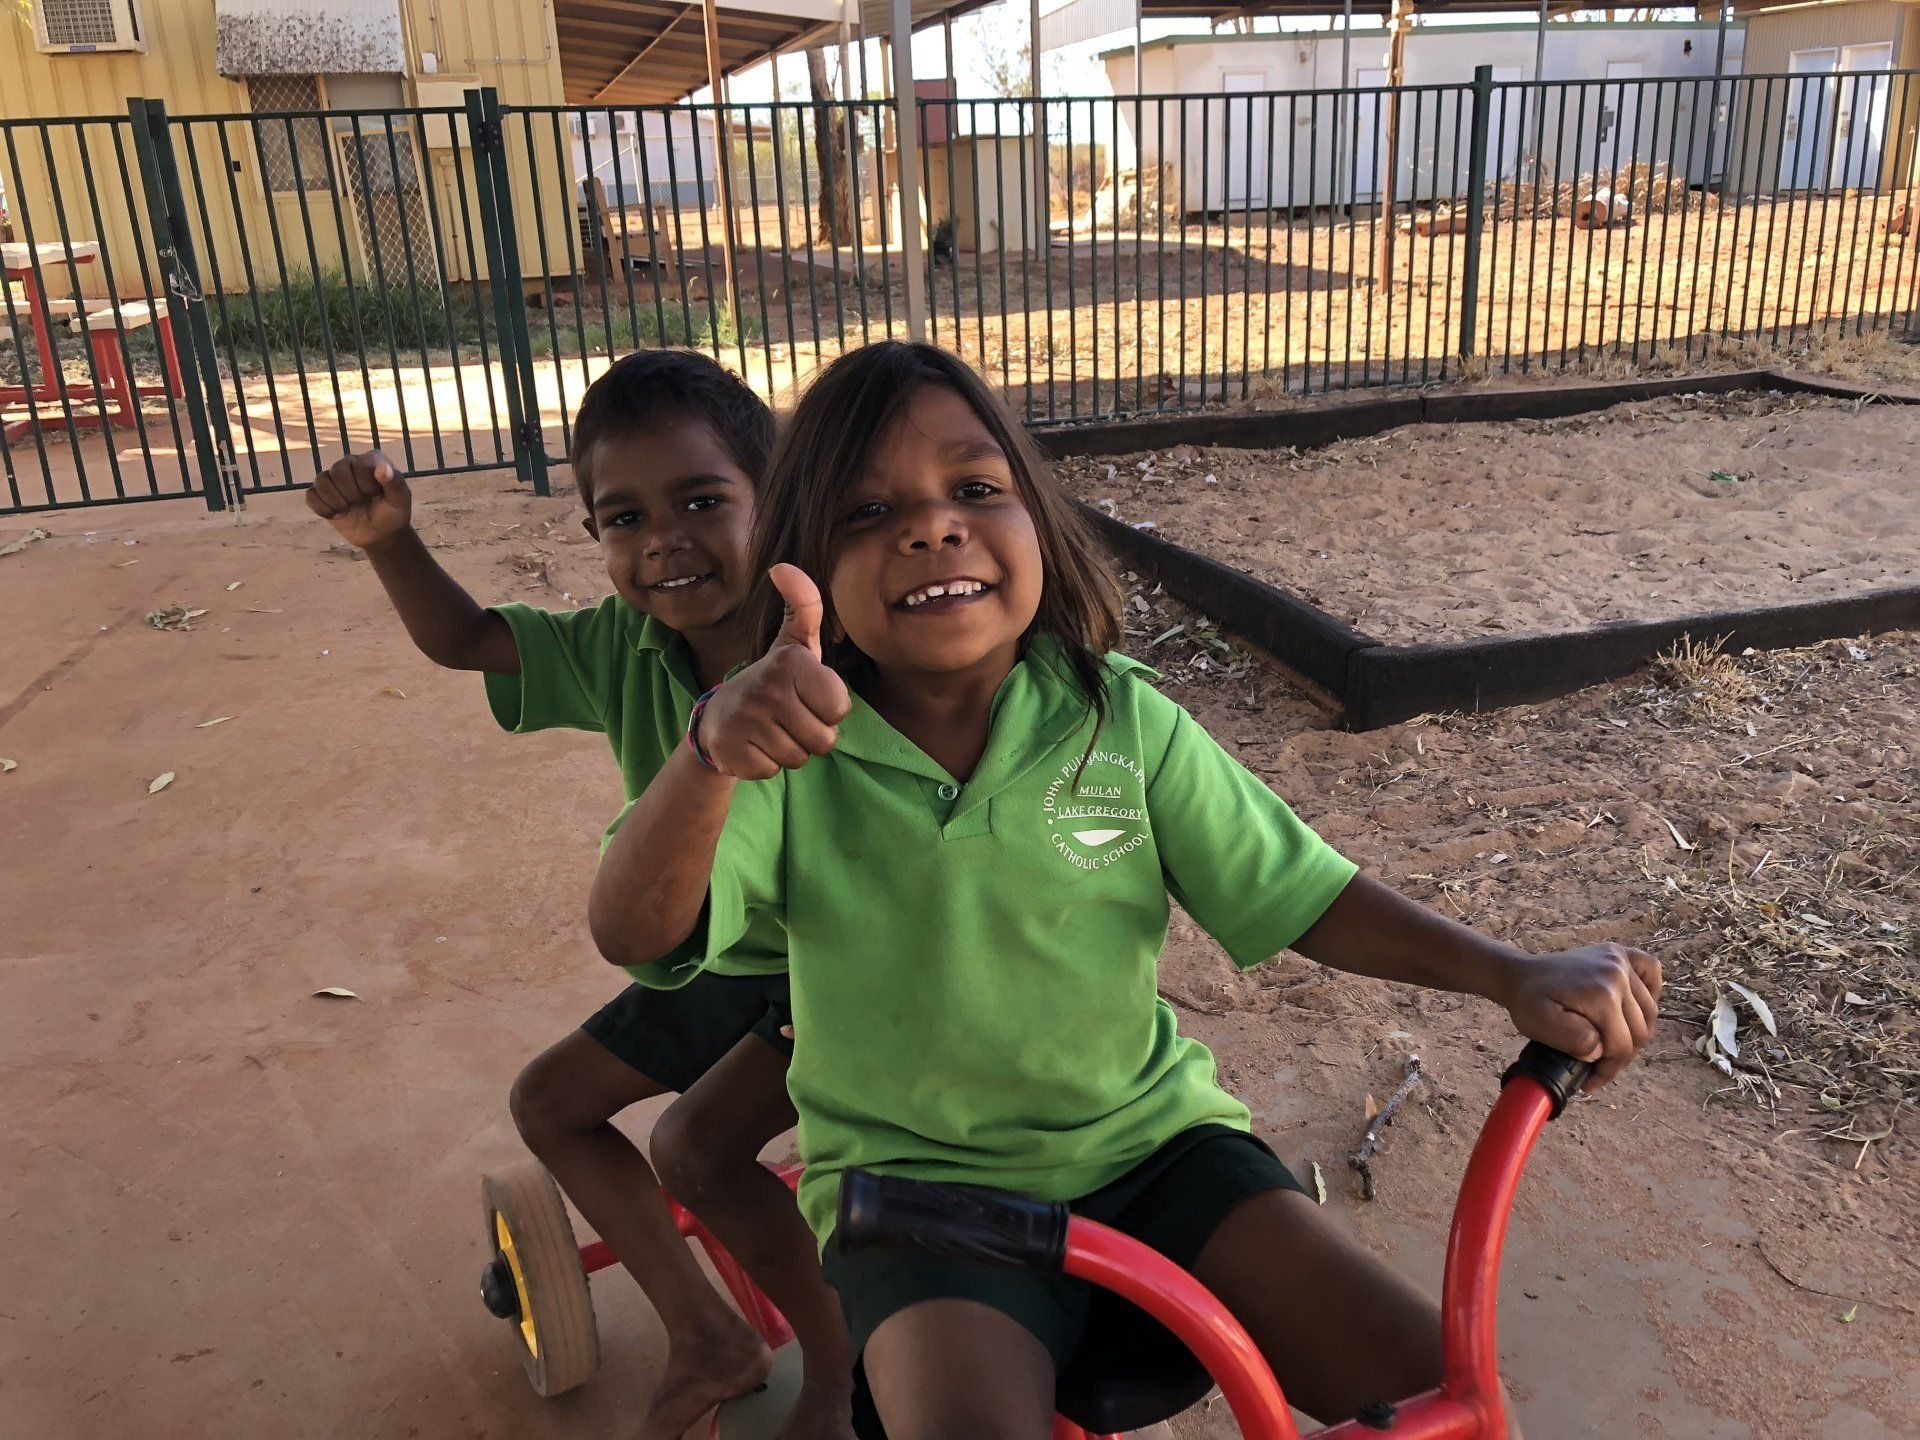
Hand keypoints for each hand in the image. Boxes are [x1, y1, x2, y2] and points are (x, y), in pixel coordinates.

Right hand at [307, 451, 411, 550]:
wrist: (381, 535)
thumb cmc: (393, 514)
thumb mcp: (400, 501)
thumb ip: (395, 482)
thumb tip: (383, 467)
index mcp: (372, 460)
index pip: (359, 464)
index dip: (366, 485)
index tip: (377, 496)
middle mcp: (351, 463)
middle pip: (338, 470)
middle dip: (351, 493)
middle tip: (362, 503)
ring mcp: (334, 478)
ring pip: (321, 480)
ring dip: (336, 501)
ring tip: (348, 510)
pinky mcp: (321, 493)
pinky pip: (311, 495)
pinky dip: (323, 509)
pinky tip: (337, 516)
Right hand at [697, 565, 850, 780]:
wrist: (716, 719)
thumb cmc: (772, 681)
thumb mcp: (793, 643)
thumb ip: (804, 605)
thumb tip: (783, 566)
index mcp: (789, 662)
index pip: (839, 708)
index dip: (829, 710)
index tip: (807, 697)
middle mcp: (766, 688)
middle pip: (823, 740)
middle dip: (812, 735)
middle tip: (789, 718)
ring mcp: (745, 721)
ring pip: (799, 758)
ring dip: (790, 750)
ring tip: (771, 730)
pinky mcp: (731, 752)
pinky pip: (772, 771)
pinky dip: (766, 764)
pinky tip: (753, 745)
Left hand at [1496, 943, 1660, 1091]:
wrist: (1521, 975)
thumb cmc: (1528, 1002)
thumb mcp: (1540, 1026)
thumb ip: (1574, 1041)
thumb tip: (1600, 1049)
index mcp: (1602, 994)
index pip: (1622, 1045)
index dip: (1608, 1069)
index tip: (1590, 1082)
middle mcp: (1618, 973)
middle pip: (1640, 1031)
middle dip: (1620, 1055)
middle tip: (1598, 1064)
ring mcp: (1620, 959)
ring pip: (1649, 1010)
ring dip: (1634, 1031)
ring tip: (1609, 1042)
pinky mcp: (1620, 953)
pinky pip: (1651, 971)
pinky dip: (1650, 991)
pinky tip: (1630, 1007)